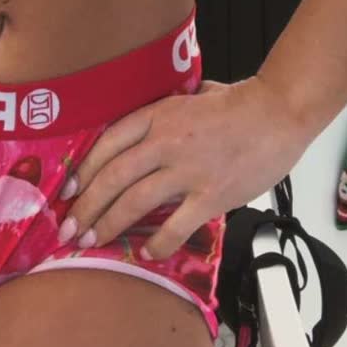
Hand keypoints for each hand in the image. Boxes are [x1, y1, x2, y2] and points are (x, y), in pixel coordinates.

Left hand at [58, 74, 311, 260]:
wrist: (280, 113)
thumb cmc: (241, 103)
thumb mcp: (194, 95)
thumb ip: (170, 108)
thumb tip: (154, 120)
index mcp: (159, 114)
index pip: (108, 143)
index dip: (83, 169)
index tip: (67, 190)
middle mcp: (166, 141)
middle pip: (113, 176)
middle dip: (86, 205)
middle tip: (69, 228)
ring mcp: (187, 170)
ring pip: (134, 201)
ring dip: (108, 225)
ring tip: (91, 242)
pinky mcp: (211, 196)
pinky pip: (175, 226)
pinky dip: (157, 243)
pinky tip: (146, 252)